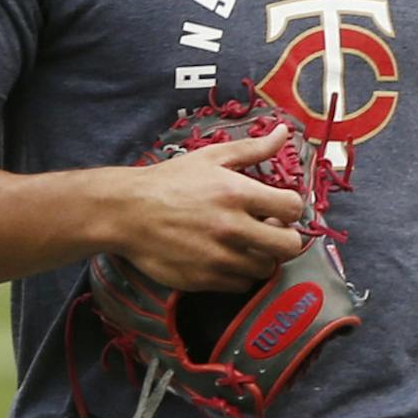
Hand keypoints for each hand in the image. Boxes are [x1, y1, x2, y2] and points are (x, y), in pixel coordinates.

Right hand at [110, 125, 308, 290]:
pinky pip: (241, 284)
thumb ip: (253, 149)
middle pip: (289, 246)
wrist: (124, 213)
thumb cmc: (169, 182)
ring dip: (262, 257)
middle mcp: (232, 228)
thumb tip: (284, 132)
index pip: (293, 208)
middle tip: (270, 230)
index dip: (291, 208)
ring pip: (266, 268)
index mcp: (237, 194)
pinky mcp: (204, 280)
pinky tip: (226, 257)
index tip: (278, 207)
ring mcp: (218, 258)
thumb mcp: (211, 158)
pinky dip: (239, 273)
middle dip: (285, 238)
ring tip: (246, 243)